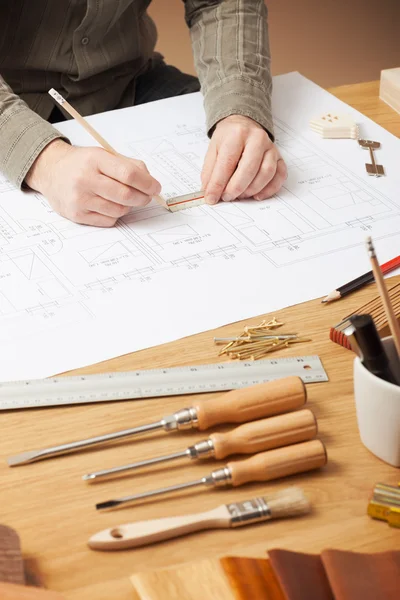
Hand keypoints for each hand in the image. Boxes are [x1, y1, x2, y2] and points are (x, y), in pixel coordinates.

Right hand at [25, 140, 160, 226]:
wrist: (51, 171)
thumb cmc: (81, 164)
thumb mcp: (103, 155)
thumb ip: (128, 165)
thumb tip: (149, 181)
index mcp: (95, 160)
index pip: (128, 174)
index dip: (147, 183)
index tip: (155, 188)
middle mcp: (85, 179)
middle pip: (126, 195)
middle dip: (143, 198)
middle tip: (146, 197)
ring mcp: (80, 198)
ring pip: (119, 210)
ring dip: (128, 207)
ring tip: (123, 198)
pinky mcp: (77, 214)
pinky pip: (108, 221)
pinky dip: (114, 215)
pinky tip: (108, 205)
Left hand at [201, 115, 286, 204]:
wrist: (244, 125)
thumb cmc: (229, 139)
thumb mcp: (213, 149)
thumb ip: (210, 172)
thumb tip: (209, 194)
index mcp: (237, 134)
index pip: (227, 163)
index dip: (218, 184)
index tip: (211, 198)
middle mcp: (257, 138)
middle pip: (249, 168)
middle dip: (236, 188)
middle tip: (227, 197)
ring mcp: (271, 148)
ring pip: (266, 173)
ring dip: (252, 189)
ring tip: (240, 195)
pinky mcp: (279, 157)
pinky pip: (279, 176)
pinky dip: (269, 190)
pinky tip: (257, 196)